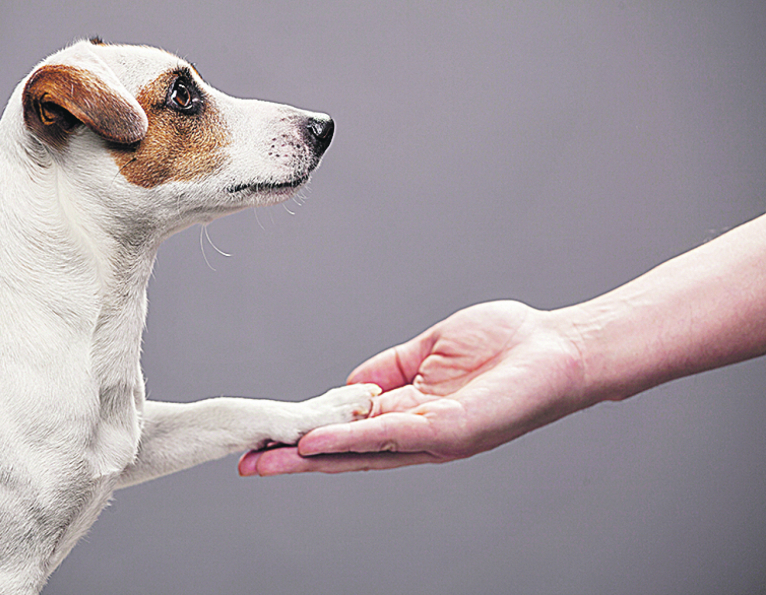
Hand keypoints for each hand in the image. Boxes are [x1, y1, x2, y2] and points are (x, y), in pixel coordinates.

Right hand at [239, 300, 592, 474]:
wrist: (559, 347)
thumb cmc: (506, 344)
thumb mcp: (429, 350)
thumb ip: (388, 369)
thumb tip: (347, 385)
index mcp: (411, 412)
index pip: (349, 428)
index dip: (307, 432)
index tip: (268, 436)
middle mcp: (417, 432)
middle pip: (347, 451)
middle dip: (296, 460)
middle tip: (249, 465)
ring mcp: (434, 436)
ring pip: (362, 452)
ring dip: (312, 458)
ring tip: (269, 460)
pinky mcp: (452, 431)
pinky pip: (393, 437)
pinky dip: (352, 441)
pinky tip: (317, 445)